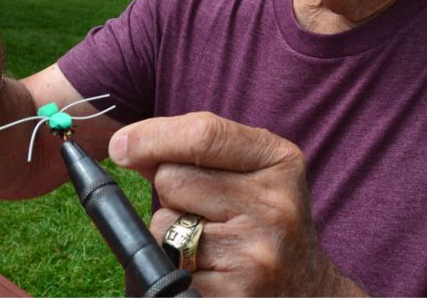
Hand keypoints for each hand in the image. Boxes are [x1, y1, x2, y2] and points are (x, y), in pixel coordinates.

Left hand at [108, 111, 364, 296]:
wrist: (306, 286)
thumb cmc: (265, 217)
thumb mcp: (250, 170)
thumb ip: (194, 149)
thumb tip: (125, 145)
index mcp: (279, 161)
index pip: (203, 134)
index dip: (151, 136)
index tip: (120, 145)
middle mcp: (273, 204)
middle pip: (172, 177)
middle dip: (172, 192)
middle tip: (205, 208)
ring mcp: (254, 252)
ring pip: (162, 225)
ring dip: (170, 233)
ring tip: (210, 240)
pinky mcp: (233, 293)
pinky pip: (167, 267)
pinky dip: (176, 267)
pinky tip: (209, 268)